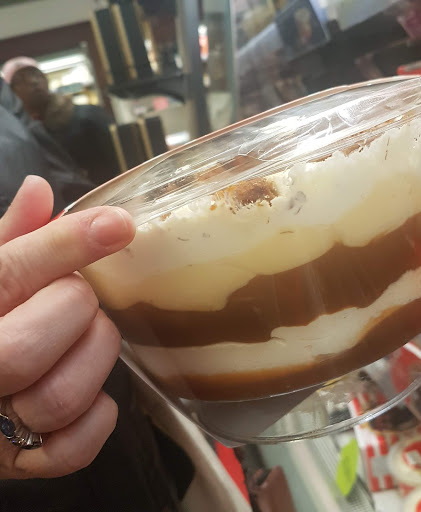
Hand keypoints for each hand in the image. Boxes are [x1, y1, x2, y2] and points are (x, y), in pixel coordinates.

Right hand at [0, 176, 134, 478]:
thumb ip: (12, 240)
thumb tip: (40, 190)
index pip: (6, 276)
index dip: (65, 245)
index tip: (118, 224)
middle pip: (27, 346)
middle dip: (73, 310)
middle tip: (77, 299)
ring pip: (58, 398)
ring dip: (93, 358)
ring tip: (85, 340)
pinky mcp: (22, 463)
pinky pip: (74, 450)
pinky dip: (97, 417)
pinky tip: (90, 391)